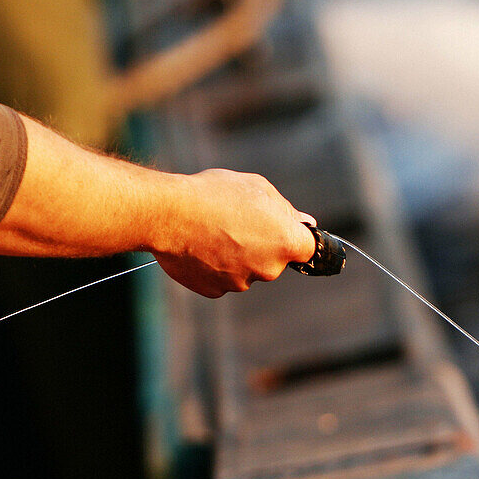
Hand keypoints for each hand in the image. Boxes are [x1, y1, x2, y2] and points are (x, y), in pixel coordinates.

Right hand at [152, 168, 315, 297]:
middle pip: (274, 259)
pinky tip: (200, 245)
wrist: (169, 215)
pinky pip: (222, 278)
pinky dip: (215, 266)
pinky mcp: (216, 291)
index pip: (309, 249)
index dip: (299, 238)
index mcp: (285, 242)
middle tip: (236, 221)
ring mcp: (241, 283)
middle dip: (261, 244)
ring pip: (247, 269)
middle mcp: (268, 269)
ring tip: (212, 230)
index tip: (288, 231)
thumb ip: (284, 210)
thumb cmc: (215, 195)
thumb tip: (303, 222)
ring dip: (236, 254)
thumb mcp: (257, 188)